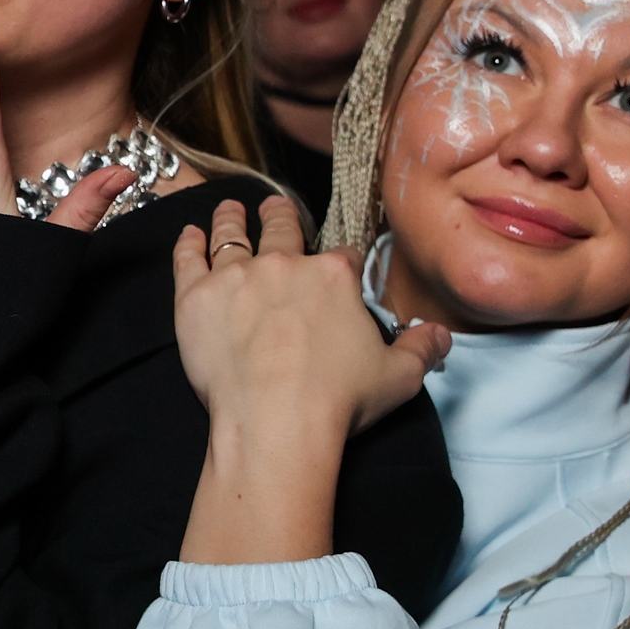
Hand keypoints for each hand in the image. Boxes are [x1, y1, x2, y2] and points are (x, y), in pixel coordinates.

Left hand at [173, 196, 448, 564]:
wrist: (276, 421)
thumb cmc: (337, 401)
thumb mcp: (399, 376)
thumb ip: (421, 349)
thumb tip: (441, 335)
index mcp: (332, 276)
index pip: (340, 256)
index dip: (340, 262)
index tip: (336, 267)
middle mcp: (283, 264)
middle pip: (282, 229)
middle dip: (280, 215)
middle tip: (274, 206)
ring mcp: (236, 277)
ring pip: (232, 235)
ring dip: (231, 219)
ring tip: (230, 209)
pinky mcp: (196, 298)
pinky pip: (189, 259)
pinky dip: (189, 243)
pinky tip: (189, 234)